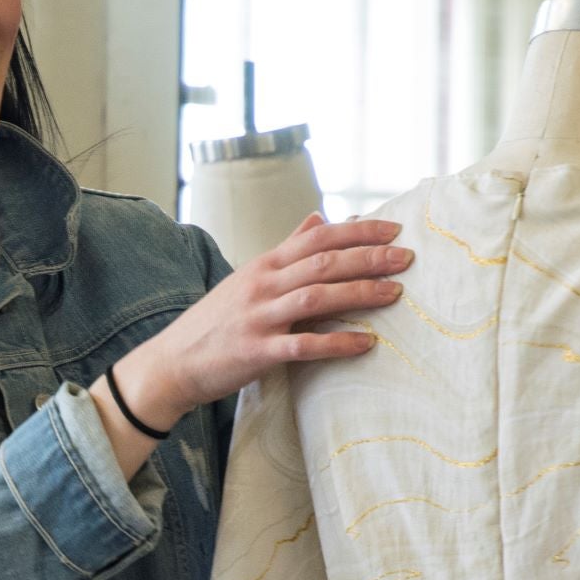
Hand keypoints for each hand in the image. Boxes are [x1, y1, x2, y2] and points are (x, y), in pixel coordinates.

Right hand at [115, 213, 408, 427]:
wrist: (173, 362)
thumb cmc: (216, 321)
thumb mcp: (249, 276)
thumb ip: (287, 248)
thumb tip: (319, 217)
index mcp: (264, 264)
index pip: (317, 237)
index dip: (357, 232)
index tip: (393, 230)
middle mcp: (263, 285)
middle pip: (323, 263)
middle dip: (368, 258)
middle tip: (406, 258)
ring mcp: (259, 318)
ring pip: (317, 297)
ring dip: (359, 292)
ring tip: (395, 293)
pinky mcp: (257, 352)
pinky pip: (303, 345)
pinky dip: (337, 343)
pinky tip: (366, 342)